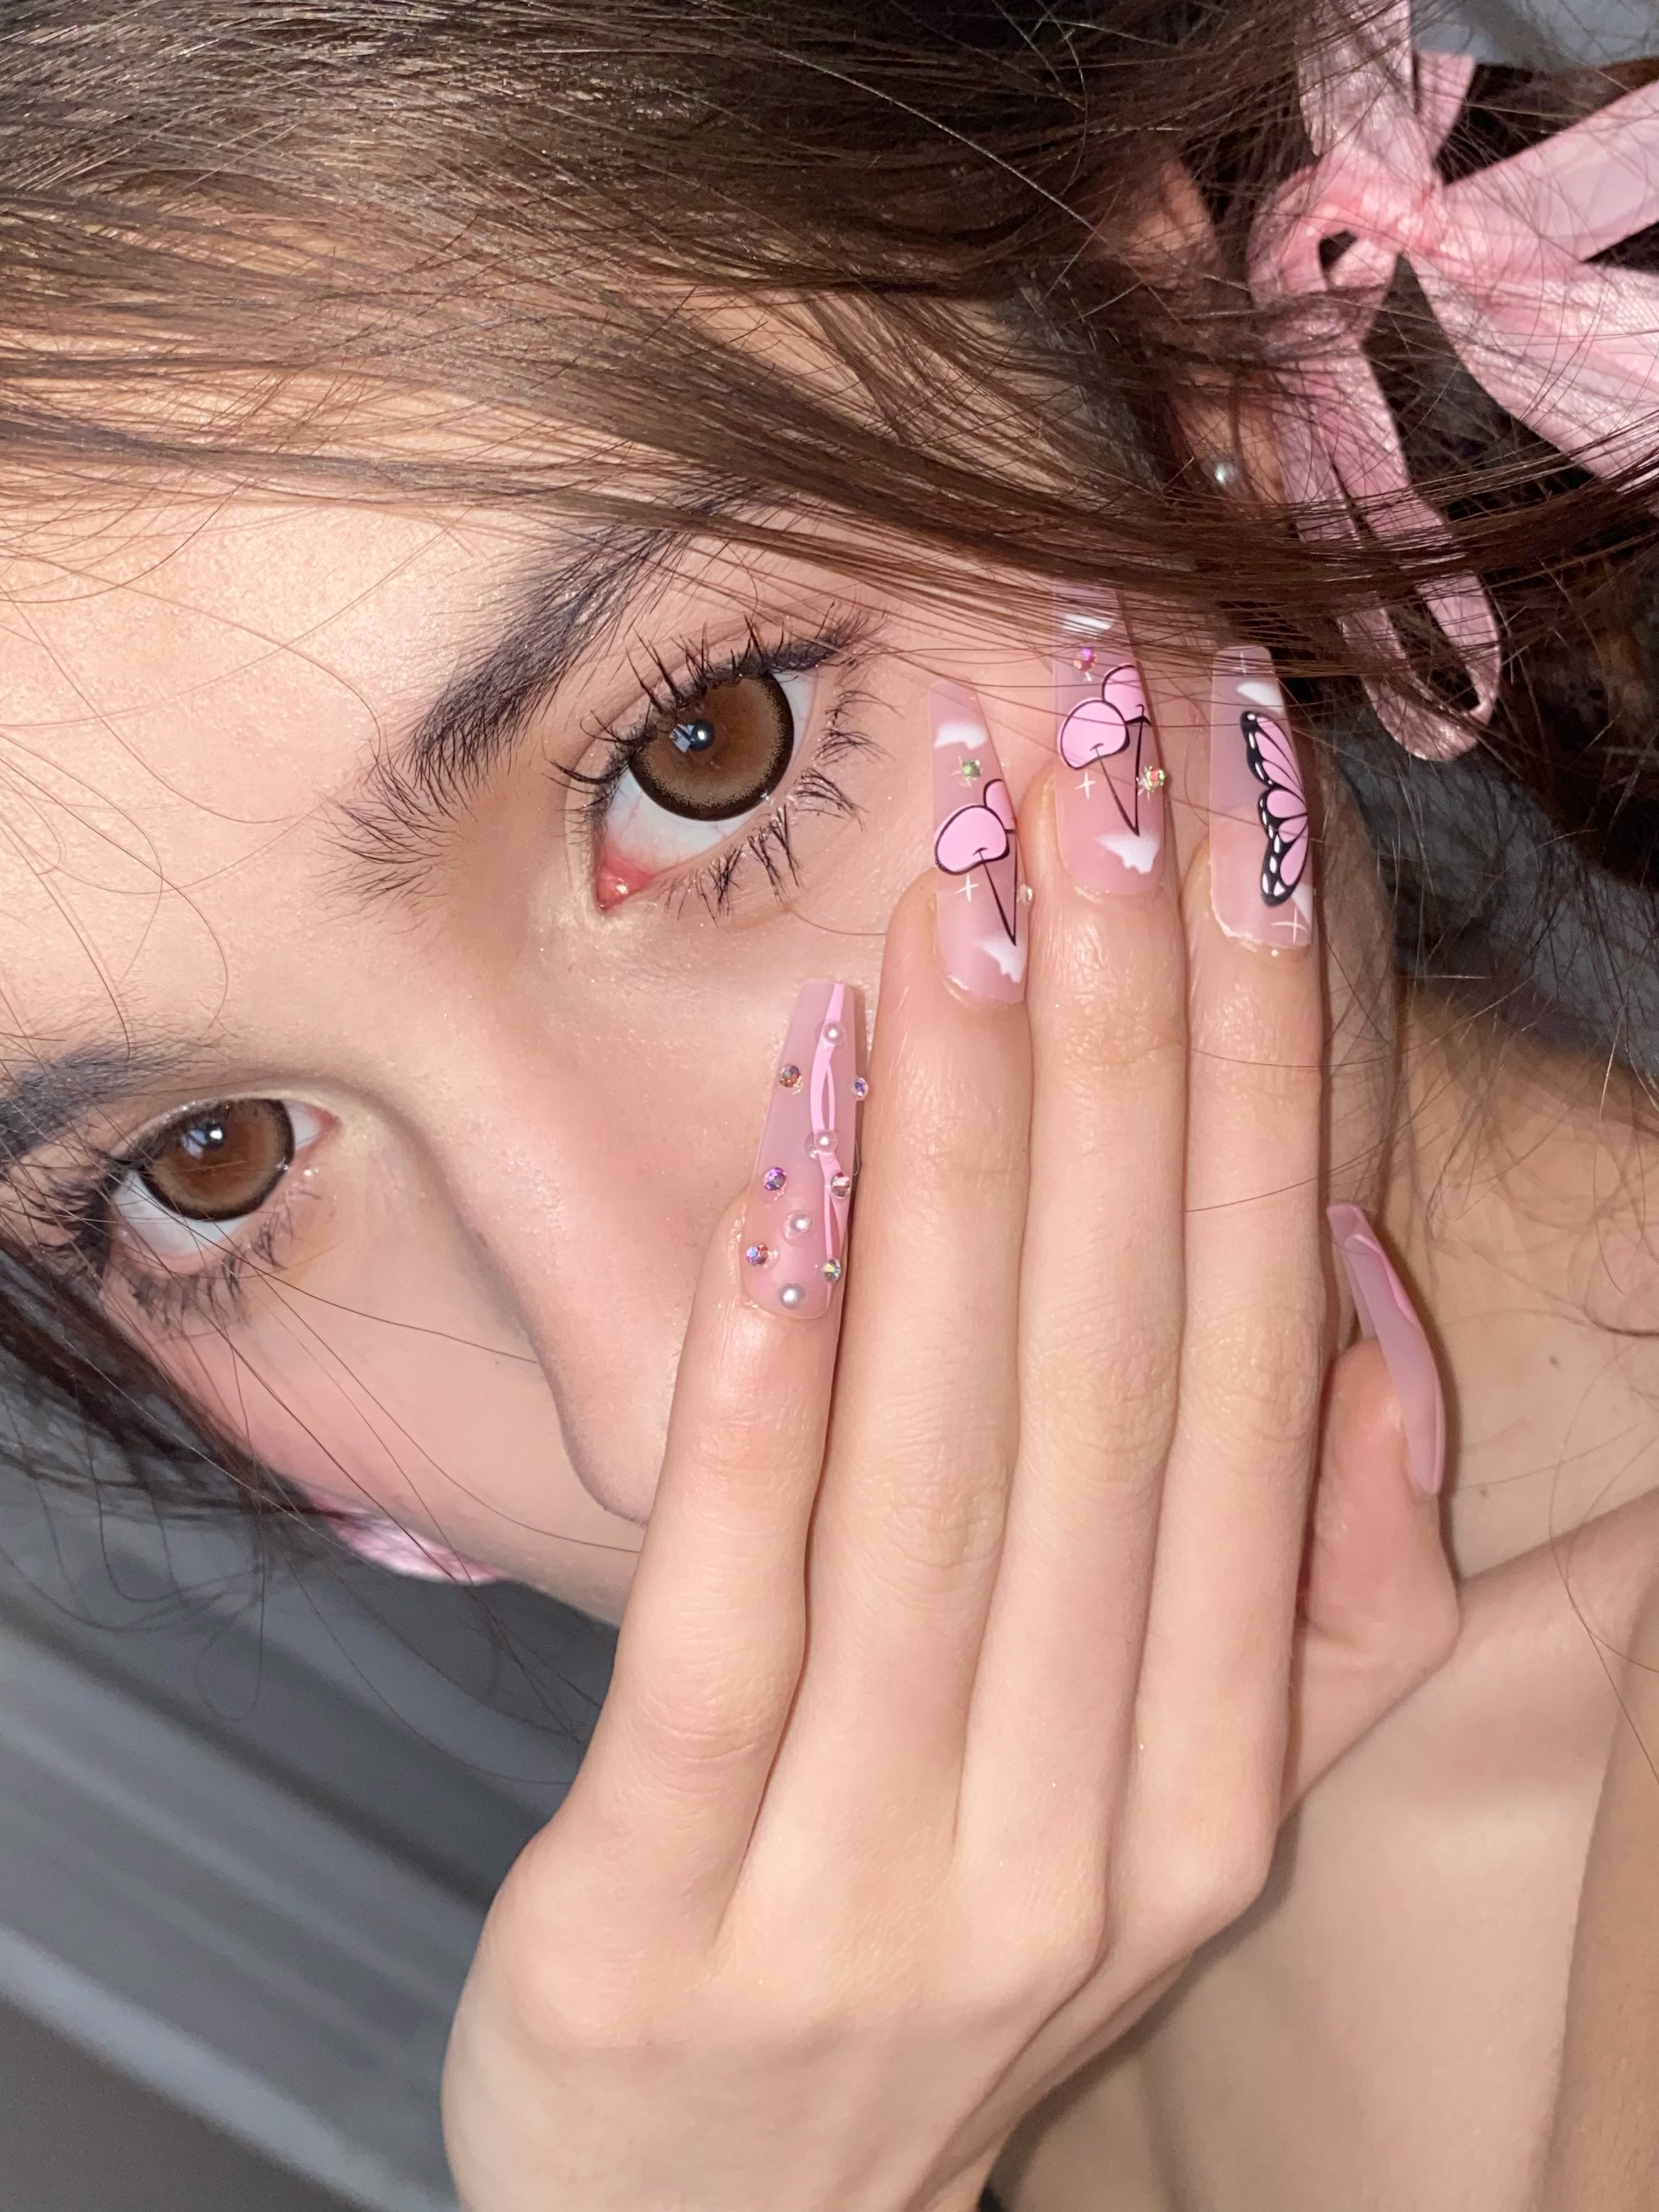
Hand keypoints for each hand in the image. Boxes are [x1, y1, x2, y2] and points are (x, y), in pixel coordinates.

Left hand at [441, 677, 1455, 2211]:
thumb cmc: (932, 1951)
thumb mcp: (1159, 1802)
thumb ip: (1291, 1580)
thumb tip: (1346, 1296)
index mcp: (1218, 1759)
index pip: (1251, 1360)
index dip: (1257, 1085)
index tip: (1238, 843)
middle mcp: (1092, 1810)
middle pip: (1118, 1364)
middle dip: (1120, 1043)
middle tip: (1096, 777)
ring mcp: (882, 1876)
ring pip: (946, 1454)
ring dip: (958, 1155)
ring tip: (962, 901)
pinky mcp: (664, 1914)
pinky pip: (732, 1603)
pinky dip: (770, 1375)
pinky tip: (788, 1162)